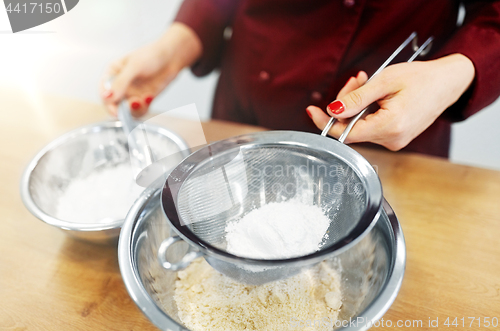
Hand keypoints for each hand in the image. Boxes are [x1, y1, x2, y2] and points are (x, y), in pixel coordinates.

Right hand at [100, 22, 201, 116]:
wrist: (171, 57)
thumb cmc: (152, 55)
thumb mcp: (134, 67)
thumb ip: (121, 82)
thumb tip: (107, 97)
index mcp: (113, 73)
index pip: (104, 91)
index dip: (107, 101)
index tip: (114, 108)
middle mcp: (120, 84)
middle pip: (114, 103)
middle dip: (122, 108)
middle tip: (130, 106)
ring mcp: (132, 92)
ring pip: (127, 109)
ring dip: (134, 109)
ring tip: (142, 100)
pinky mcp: (143, 98)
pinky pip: (140, 109)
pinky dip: (144, 107)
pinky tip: (149, 97)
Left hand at [307, 54, 474, 150]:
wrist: (448, 83)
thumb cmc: (422, 79)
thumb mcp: (384, 81)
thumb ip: (356, 98)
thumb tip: (333, 110)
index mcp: (390, 127)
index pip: (346, 133)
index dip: (326, 122)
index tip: (312, 111)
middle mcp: (392, 140)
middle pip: (351, 128)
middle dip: (346, 103)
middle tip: (355, 80)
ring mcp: (394, 141)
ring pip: (359, 126)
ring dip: (356, 104)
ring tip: (366, 82)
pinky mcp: (394, 137)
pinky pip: (370, 126)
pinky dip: (366, 110)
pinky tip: (373, 95)